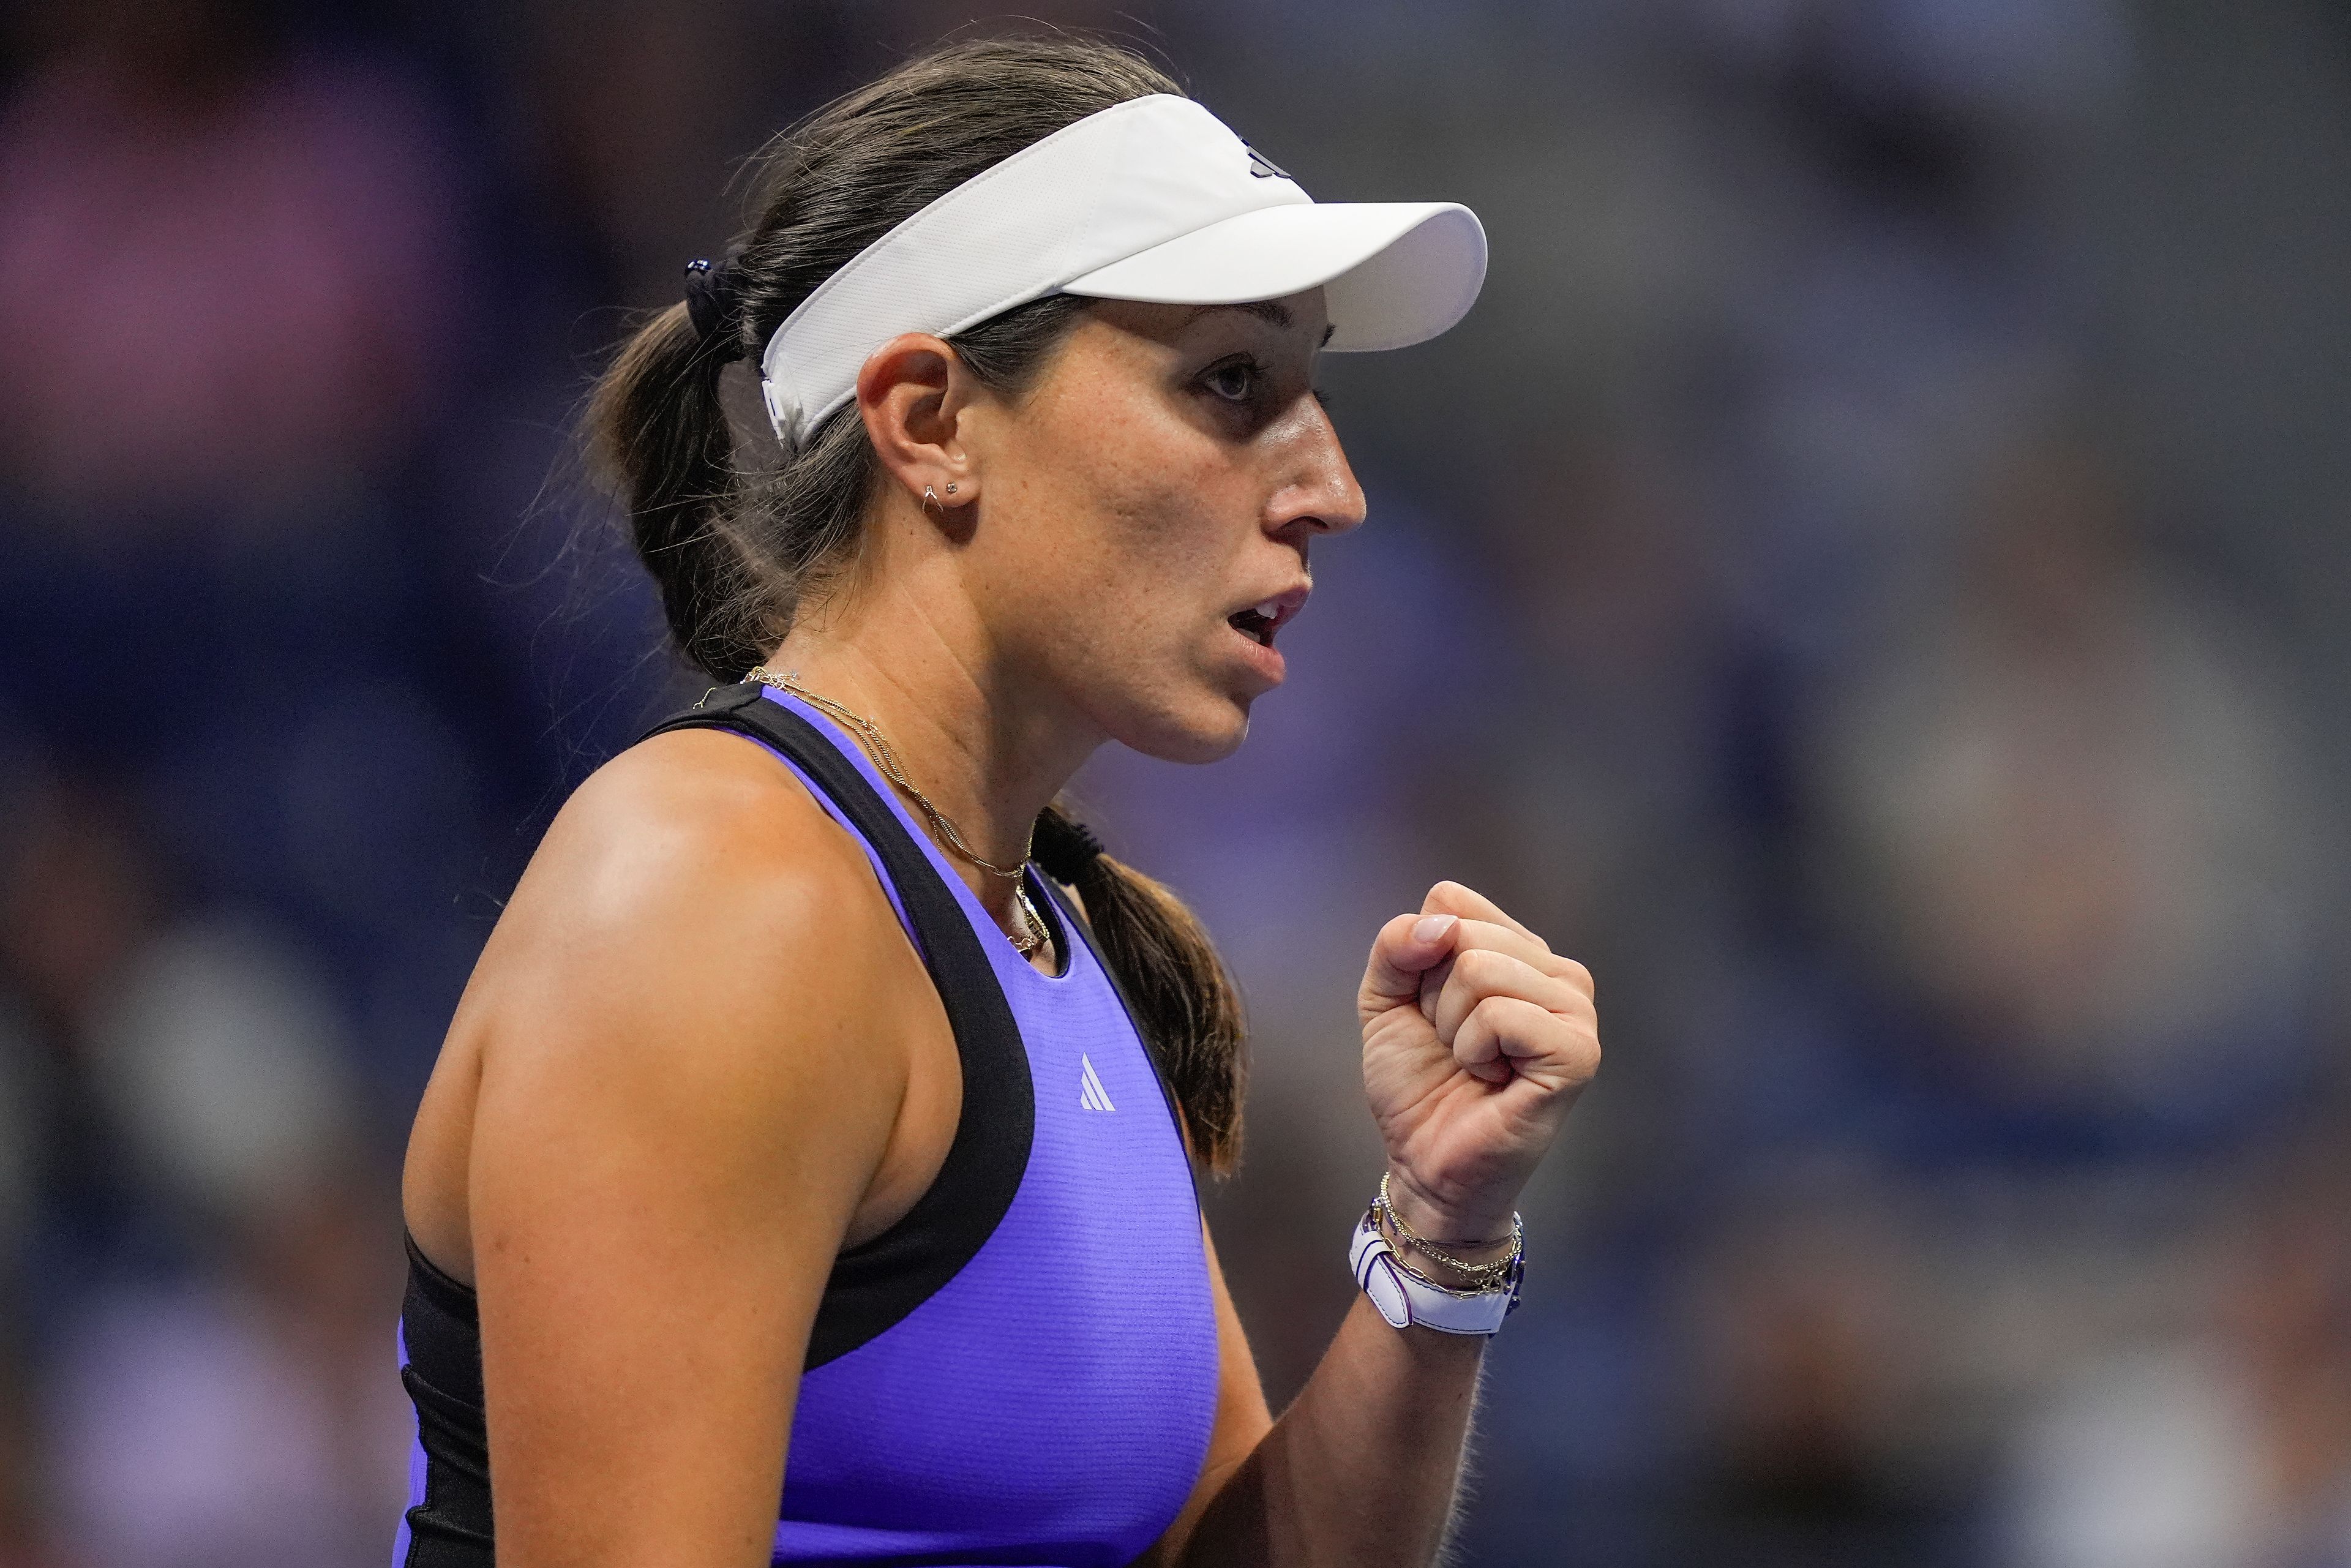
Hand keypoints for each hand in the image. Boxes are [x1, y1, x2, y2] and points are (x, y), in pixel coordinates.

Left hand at [1358, 882, 1599, 1243]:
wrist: (1424, 1160)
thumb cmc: (1417, 1082)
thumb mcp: (1386, 998)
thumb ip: (1397, 945)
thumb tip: (1439, 925)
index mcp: (1520, 951)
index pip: (1450, 901)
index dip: (1418, 959)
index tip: (1431, 1011)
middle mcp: (1558, 973)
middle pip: (1463, 933)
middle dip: (1432, 997)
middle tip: (1454, 1045)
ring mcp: (1575, 1011)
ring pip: (1479, 970)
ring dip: (1451, 1027)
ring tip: (1473, 1063)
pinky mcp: (1577, 1053)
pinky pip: (1501, 1015)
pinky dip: (1474, 1051)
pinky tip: (1491, 1079)